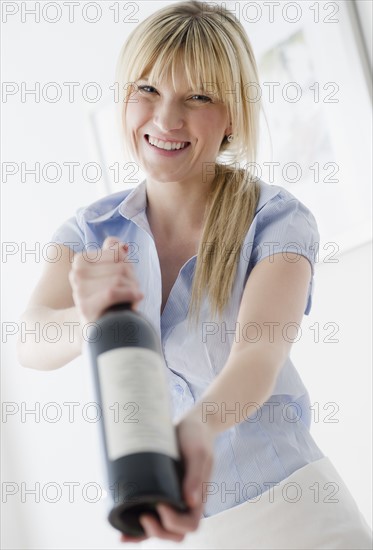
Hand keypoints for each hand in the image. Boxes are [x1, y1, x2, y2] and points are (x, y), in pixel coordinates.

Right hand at [69, 236, 143, 324]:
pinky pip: (112, 292)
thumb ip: (114, 253)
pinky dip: (129, 295)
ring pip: (118, 278)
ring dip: (133, 289)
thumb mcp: (112, 272)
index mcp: (81, 260)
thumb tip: (122, 245)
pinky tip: (136, 298)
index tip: (127, 277)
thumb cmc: (110, 298)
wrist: (100, 328)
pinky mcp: (85, 306)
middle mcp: (76, 273)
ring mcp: (79, 290)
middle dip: (132, 279)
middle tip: (132, 290)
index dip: (128, 265)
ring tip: (132, 297)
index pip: (117, 253)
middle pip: (120, 266)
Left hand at [119, 412, 215, 543]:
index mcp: (198, 497)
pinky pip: (151, 516)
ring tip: (124, 534)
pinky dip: (137, 527)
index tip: (161, 504)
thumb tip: (191, 502)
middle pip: (174, 533)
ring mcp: (172, 499)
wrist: (191, 425)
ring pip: (160, 529)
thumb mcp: (198, 453)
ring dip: (144, 535)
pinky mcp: (159, 492)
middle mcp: (185, 503)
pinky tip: (122, 530)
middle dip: (158, 532)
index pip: (190, 524)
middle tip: (143, 516)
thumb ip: (196, 476)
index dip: (175, 522)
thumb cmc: (197, 437)